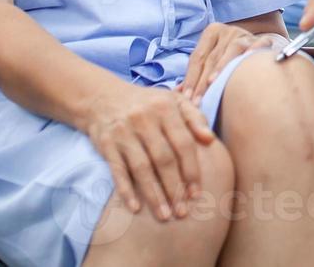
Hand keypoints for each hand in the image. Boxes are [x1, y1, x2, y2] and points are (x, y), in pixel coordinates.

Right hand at [81, 82, 215, 221]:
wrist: (103, 97)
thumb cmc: (146, 103)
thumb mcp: (172, 101)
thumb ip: (194, 117)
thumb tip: (210, 139)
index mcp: (165, 108)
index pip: (183, 143)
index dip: (191, 169)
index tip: (196, 193)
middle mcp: (144, 119)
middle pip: (163, 159)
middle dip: (174, 188)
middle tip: (182, 211)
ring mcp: (124, 132)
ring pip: (142, 168)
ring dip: (154, 194)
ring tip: (164, 216)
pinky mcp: (107, 143)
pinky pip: (118, 170)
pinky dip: (126, 190)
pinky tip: (135, 208)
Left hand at [177, 22, 281, 102]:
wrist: (260, 46)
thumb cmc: (230, 57)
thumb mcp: (212, 61)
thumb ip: (196, 75)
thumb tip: (177, 93)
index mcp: (212, 32)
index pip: (197, 58)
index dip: (190, 79)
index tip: (186, 98)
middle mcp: (228, 31)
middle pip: (212, 58)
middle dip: (202, 82)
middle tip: (197, 102)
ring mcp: (245, 34)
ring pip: (232, 50)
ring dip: (221, 68)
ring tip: (212, 84)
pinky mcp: (263, 39)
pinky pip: (258, 45)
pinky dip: (252, 52)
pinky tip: (246, 63)